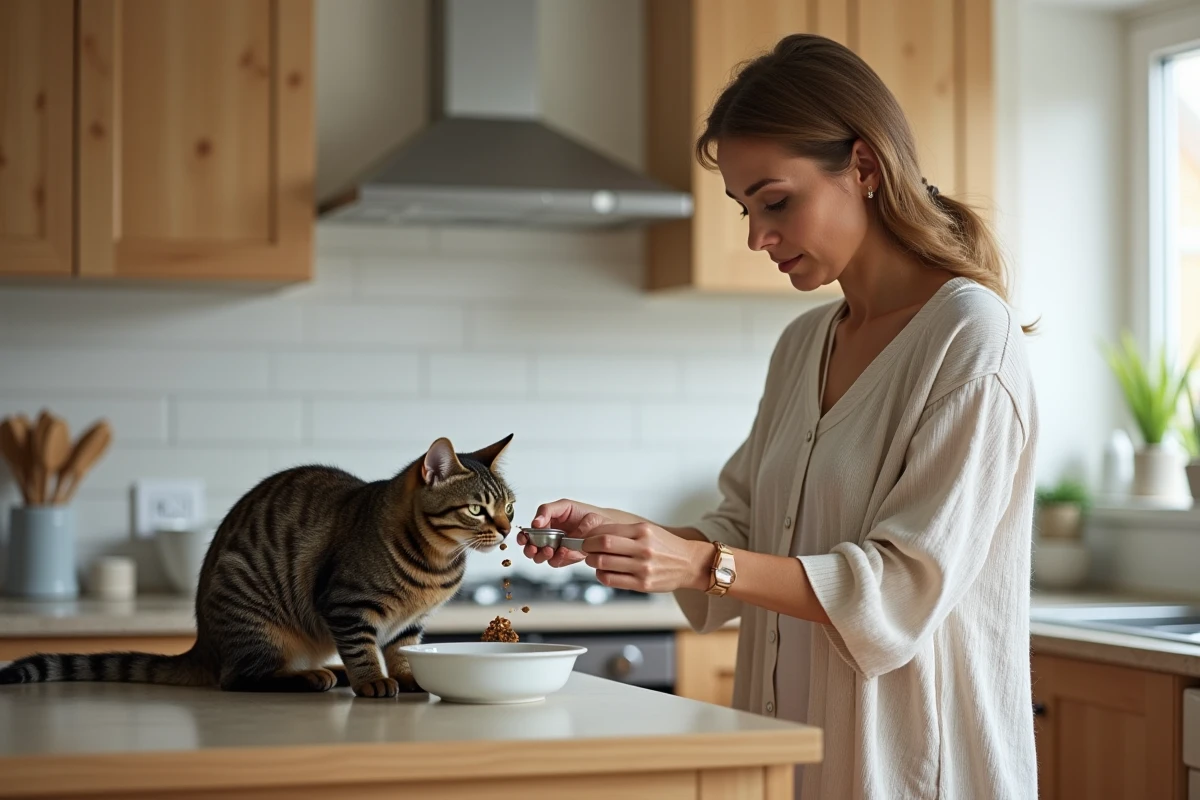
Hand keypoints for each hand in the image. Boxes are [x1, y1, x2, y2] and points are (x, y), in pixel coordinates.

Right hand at [517, 499, 615, 567]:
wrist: (607, 526)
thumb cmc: (586, 513)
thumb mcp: (566, 505)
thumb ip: (549, 510)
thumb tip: (537, 522)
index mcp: (546, 522)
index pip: (529, 529)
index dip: (525, 534)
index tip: (529, 534)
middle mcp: (548, 536)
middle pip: (530, 546)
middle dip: (529, 548)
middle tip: (533, 548)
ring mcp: (556, 548)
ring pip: (540, 557)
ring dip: (541, 555)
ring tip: (550, 550)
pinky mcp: (565, 558)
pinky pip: (555, 562)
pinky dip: (558, 559)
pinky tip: (564, 552)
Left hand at [581, 522, 710, 593]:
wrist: (690, 564)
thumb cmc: (666, 546)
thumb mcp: (649, 530)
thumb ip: (625, 532)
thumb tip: (596, 535)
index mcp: (643, 531)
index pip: (607, 530)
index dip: (591, 535)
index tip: (587, 537)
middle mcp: (643, 548)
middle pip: (603, 545)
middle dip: (588, 547)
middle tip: (586, 548)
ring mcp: (643, 567)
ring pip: (604, 563)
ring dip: (593, 561)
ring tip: (594, 560)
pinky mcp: (643, 584)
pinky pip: (612, 580)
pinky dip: (601, 576)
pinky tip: (603, 572)